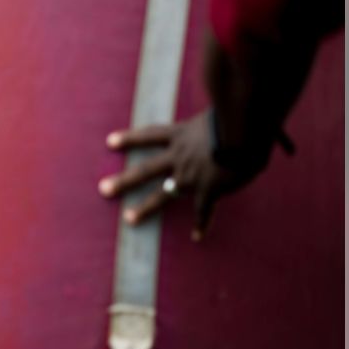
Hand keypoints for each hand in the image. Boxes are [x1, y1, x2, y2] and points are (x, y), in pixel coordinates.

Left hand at [99, 109, 254, 240]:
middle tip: (102, 189)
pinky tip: (197, 236)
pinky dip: (202, 224)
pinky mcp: (209, 189)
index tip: (109, 142)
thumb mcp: (218, 111)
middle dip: (123, 180)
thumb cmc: (238, 115)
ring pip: (163, 194)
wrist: (245, 132)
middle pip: (145, 169)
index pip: (149, 135)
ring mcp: (191, 175)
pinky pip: (203, 210)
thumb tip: (224, 112)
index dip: (129, 138)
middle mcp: (180, 156)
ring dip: (145, 208)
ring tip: (129, 219)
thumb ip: (213, 117)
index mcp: (181, 134)